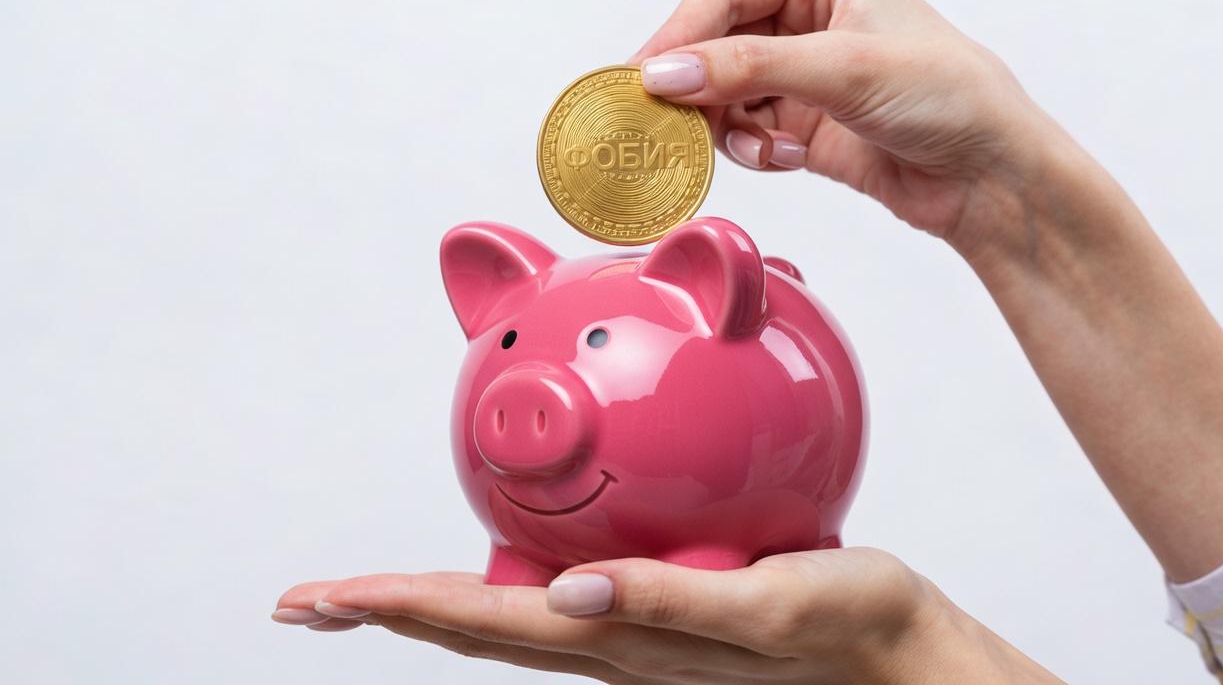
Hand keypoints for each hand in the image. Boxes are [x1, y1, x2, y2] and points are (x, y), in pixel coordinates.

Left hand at [273, 547, 1058, 682]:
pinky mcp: (662, 619)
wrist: (901, 658)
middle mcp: (611, 646)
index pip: (482, 624)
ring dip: (429, 605)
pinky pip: (560, 605)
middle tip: (311, 603)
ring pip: (504, 622)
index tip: (321, 600)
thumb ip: (673, 603)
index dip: (396, 608)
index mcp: (622, 642)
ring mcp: (630, 640)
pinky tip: (502, 573)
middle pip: (472, 630)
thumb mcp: (769, 606)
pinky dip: (500, 591)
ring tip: (373, 593)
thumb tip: (571, 594)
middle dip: (386, 613)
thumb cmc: (846, 631)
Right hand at [631, 0, 1082, 259]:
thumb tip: (666, 75)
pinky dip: (754, 150)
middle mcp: (801, 12)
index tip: (641, 82)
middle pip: (709, 45)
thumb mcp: (845, 68)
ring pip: (718, 94)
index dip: (677, 38)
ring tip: (765, 145)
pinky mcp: (796, 120)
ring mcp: (797, 69)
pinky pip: (741, 132)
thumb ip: (748, 68)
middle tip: (671, 126)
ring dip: (730, 127)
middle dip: (698, 89)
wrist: (988, 175)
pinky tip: (790, 157)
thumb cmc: (948, 96)